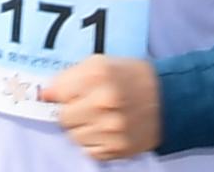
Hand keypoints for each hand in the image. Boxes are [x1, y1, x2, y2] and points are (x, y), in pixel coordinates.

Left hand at [39, 54, 162, 161]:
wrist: (168, 99)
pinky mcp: (118, 149)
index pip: (56, 92)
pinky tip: (106, 131)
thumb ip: (71, 76)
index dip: (59, 94)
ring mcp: (111, 129)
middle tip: (85, 106)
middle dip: (71, 112)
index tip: (64, 95)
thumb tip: (45, 94)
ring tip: (99, 118)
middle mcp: (104, 102)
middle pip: (63, 118)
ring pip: (74, 137)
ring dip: (82, 128)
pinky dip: (93, 142)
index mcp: (98, 75)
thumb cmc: (131, 78)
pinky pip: (89, 151)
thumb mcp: (102, 63)